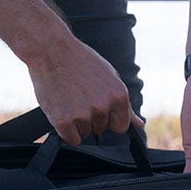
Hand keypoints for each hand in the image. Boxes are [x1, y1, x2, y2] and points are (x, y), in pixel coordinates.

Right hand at [27, 34, 141, 145]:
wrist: (50, 50)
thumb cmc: (81, 62)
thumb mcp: (110, 77)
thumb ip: (125, 105)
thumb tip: (140, 125)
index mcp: (119, 96)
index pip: (121, 126)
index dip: (109, 119)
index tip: (97, 107)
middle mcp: (103, 107)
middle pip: (100, 129)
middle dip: (90, 118)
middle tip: (78, 97)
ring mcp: (83, 115)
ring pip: (84, 133)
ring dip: (76, 123)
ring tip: (68, 99)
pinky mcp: (63, 121)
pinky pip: (70, 139)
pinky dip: (65, 131)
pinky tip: (61, 110)